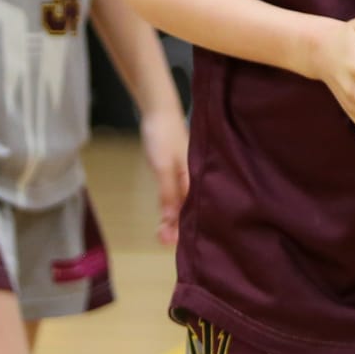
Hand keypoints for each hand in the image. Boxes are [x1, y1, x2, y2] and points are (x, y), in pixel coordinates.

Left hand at [139, 105, 188, 244]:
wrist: (158, 111)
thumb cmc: (163, 135)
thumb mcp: (163, 167)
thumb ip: (168, 194)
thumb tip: (170, 221)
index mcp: (197, 178)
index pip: (195, 210)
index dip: (185, 227)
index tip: (172, 242)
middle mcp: (195, 179)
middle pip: (190, 209)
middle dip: (178, 226)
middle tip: (163, 241)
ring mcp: (187, 176)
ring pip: (182, 204)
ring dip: (173, 219)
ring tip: (161, 235)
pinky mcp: (177, 173)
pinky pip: (177, 195)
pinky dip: (171, 207)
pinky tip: (166, 219)